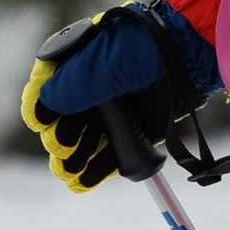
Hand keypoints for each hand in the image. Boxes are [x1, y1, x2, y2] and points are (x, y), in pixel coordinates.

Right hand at [20, 0, 219, 195]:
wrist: (189, 52)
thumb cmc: (143, 48)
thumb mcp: (102, 63)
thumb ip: (71, 88)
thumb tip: (41, 111)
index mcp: (75, 62)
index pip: (44, 88)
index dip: (40, 109)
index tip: (43, 122)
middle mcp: (89, 88)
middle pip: (61, 121)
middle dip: (59, 139)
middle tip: (65, 147)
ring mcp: (111, 112)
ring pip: (81, 143)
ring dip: (73, 160)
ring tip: (73, 171)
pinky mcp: (131, 130)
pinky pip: (107, 155)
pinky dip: (96, 170)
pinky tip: (86, 181)